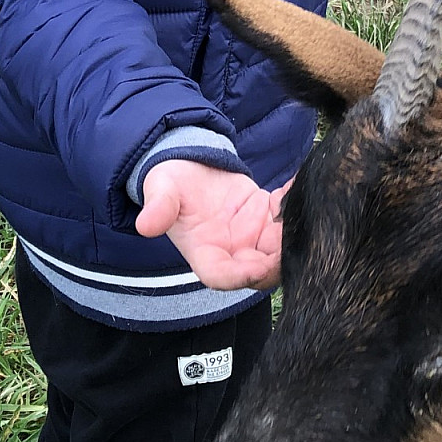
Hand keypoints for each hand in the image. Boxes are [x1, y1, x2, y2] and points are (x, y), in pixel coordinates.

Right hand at [135, 161, 288, 290]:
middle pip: (258, 271)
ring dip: (291, 237)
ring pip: (278, 249)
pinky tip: (294, 188)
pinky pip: (285, 221)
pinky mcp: (266, 219)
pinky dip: (293, 208)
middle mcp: (230, 251)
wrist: (188, 165)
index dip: (240, 277)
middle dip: (277, 262)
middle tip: (293, 242)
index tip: (257, 268)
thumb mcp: (161, 188)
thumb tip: (146, 225)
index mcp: (203, 252)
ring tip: (296, 211)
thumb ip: (159, 207)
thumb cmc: (170, 181)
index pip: (221, 276)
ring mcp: (251, 237)